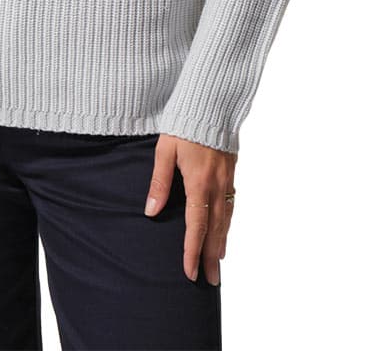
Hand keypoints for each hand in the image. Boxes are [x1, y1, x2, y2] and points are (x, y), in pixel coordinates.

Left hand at [144, 134, 236, 284]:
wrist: (212, 103)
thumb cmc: (184, 124)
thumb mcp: (165, 151)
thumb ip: (159, 182)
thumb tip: (151, 212)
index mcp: (198, 183)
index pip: (195, 226)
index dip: (192, 251)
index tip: (190, 272)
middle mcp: (216, 186)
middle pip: (215, 230)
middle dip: (212, 257)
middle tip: (211, 281)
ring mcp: (227, 180)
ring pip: (226, 219)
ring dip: (222, 243)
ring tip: (219, 264)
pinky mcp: (231, 172)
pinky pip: (231, 206)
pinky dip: (228, 224)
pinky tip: (225, 231)